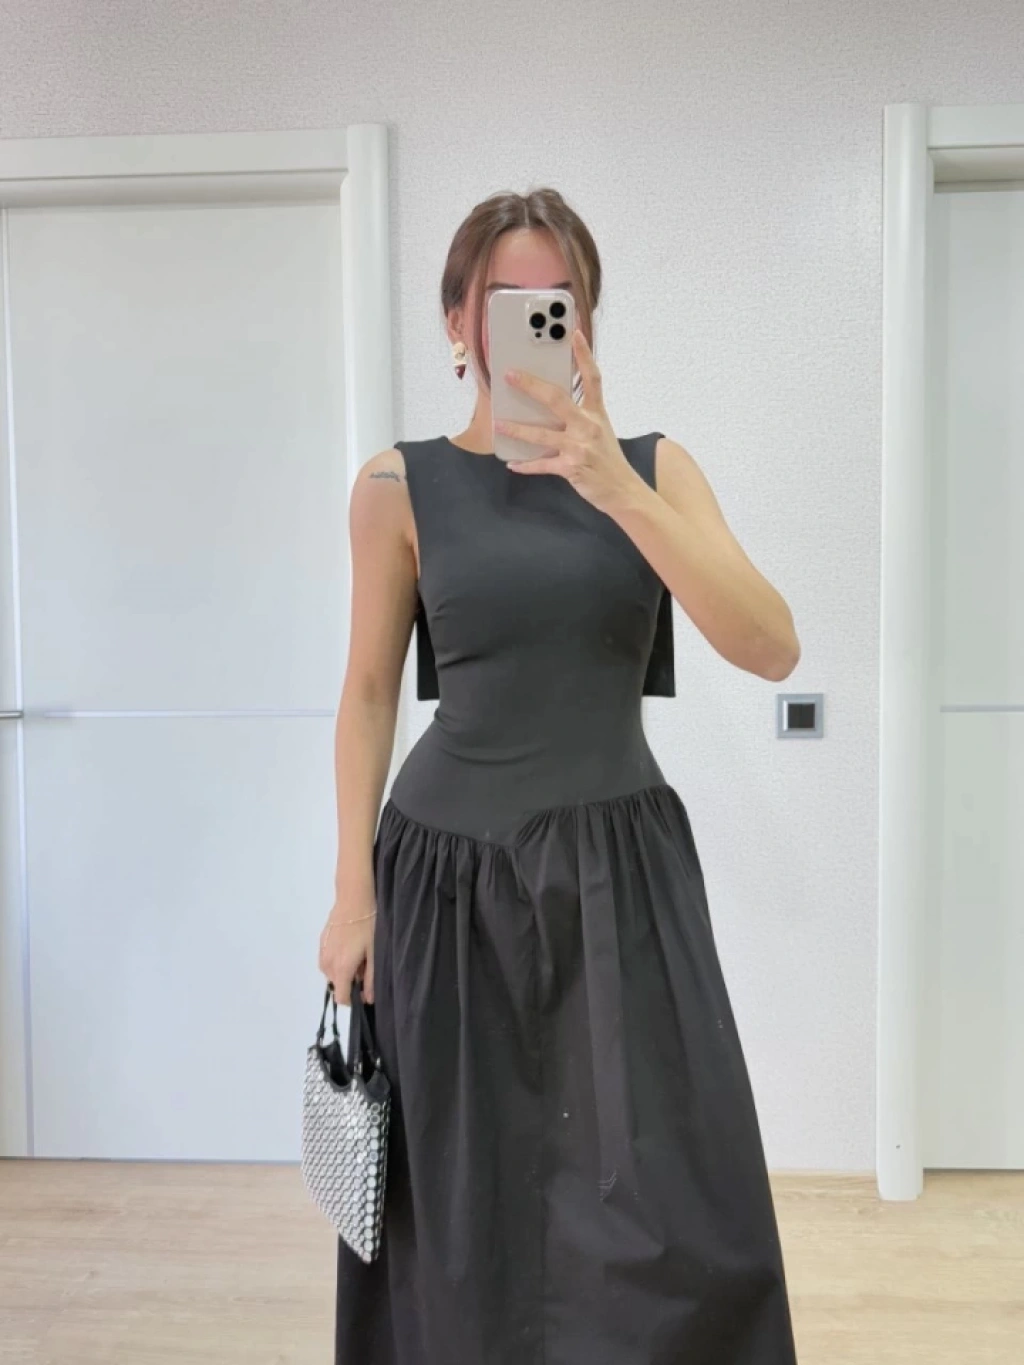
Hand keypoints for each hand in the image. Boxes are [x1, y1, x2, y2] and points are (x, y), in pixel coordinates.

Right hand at [319, 886, 376, 1005]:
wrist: (353, 900)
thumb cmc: (368, 927)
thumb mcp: (374, 954)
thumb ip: (371, 979)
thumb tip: (368, 1000)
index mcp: (341, 969)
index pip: (341, 998)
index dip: (353, 999)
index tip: (364, 991)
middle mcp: (327, 964)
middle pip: (337, 985)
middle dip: (350, 983)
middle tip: (365, 967)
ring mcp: (322, 953)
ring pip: (332, 973)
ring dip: (343, 971)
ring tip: (358, 955)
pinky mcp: (321, 943)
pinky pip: (328, 961)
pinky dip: (337, 961)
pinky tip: (349, 946)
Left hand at [494, 328, 643, 514]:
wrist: (623, 490)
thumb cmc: (608, 459)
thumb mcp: (601, 431)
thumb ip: (581, 417)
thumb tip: (548, 406)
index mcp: (597, 413)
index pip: (592, 378)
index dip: (583, 355)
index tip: (573, 334)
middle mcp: (588, 426)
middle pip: (556, 399)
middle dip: (531, 385)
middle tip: (510, 374)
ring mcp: (579, 447)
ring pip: (542, 434)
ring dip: (517, 429)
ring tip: (498, 424)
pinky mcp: (571, 468)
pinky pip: (542, 465)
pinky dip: (526, 465)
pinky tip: (512, 464)